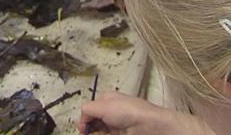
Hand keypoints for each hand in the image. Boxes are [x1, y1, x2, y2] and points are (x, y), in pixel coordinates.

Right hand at [78, 92, 213, 134]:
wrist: (148, 125)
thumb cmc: (129, 111)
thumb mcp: (103, 105)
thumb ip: (88, 110)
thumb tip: (82, 120)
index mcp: (108, 100)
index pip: (90, 109)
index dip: (84, 120)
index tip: (82, 129)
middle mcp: (112, 111)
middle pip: (94, 122)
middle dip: (89, 129)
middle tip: (87, 134)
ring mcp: (117, 125)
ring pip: (101, 131)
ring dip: (96, 133)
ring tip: (96, 134)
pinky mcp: (122, 134)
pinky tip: (108, 134)